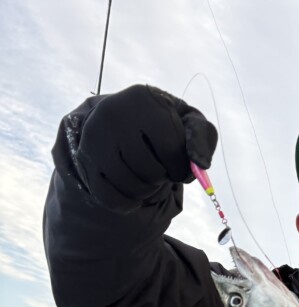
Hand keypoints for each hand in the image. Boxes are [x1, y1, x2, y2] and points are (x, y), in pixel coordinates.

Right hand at [74, 84, 217, 210]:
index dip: (182, 167)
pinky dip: (129, 202)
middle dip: (163, 178)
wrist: (120, 121)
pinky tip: (133, 190)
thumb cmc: (162, 124)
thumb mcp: (186, 120)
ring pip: (132, 186)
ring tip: (148, 177)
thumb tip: (201, 165)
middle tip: (160, 169)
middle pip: (152, 172)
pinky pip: (112, 199)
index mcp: (143, 99)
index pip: (172, 150)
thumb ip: (202, 136)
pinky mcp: (85, 162)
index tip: (180, 165)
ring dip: (148, 191)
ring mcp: (94, 139)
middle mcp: (113, 114)